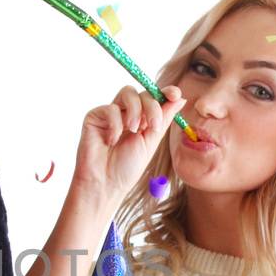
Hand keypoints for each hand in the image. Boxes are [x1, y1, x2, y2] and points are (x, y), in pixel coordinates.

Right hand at [69, 83, 183, 206]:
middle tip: (153, 126)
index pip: (155, 98)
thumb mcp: (151, 142)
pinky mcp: (94, 116)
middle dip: (152, 107)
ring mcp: (110, 113)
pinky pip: (110, 108)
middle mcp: (126, 113)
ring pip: (127, 93)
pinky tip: (112, 141)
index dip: (165, 92)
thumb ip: (164, 119)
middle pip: (143, 93)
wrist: (105, 183)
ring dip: (135, 110)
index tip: (175, 94)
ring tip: (133, 131)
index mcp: (142, 119)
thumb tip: (180, 98)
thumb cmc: (126, 168)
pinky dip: (115, 124)